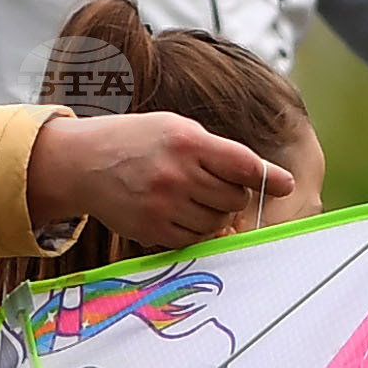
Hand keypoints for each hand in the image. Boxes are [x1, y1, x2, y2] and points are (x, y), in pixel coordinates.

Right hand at [27, 111, 290, 249]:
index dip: (268, 177)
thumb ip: (220, 152)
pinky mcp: (153, 230)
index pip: (242, 164)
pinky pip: (194, 239)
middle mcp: (176, 174)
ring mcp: (163, 205)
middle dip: (232, 194)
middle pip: (234, 198)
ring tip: (191, 196)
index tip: (285, 184)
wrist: (83, 162)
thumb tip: (267, 179)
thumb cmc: (138, 142)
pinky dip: (195, 229)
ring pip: (217, 222)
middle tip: (212, 184)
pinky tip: (178, 211)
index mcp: (187, 142)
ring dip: (215, 214)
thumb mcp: (177, 129)